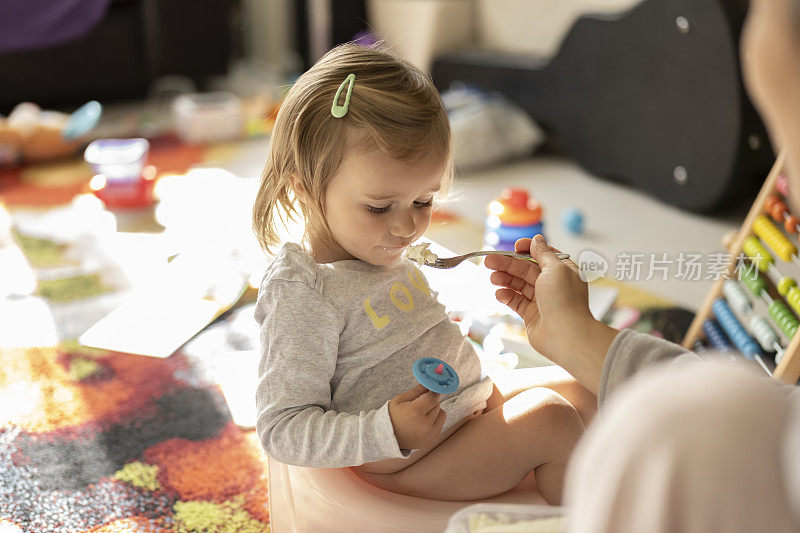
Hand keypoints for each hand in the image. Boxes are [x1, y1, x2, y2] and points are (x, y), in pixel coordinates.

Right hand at [388, 384, 446, 449]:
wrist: (388, 437)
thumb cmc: (392, 416)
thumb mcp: (400, 400)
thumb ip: (417, 390)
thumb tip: (428, 382)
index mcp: (415, 412)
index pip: (433, 397)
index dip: (432, 391)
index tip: (430, 389)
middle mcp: (425, 424)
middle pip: (437, 405)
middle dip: (431, 401)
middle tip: (420, 403)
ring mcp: (429, 434)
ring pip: (442, 414)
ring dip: (435, 411)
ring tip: (422, 414)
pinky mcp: (432, 440)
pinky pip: (440, 424)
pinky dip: (435, 421)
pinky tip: (423, 422)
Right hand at [484, 235, 616, 392]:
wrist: (566, 336)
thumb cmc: (564, 300)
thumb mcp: (555, 269)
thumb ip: (543, 253)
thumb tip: (537, 239)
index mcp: (563, 271)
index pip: (542, 255)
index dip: (527, 250)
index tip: (514, 247)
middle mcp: (553, 285)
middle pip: (526, 270)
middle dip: (508, 264)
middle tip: (488, 261)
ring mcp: (542, 301)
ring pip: (519, 285)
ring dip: (505, 279)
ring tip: (493, 278)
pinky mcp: (532, 316)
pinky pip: (516, 302)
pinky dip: (507, 297)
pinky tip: (500, 294)